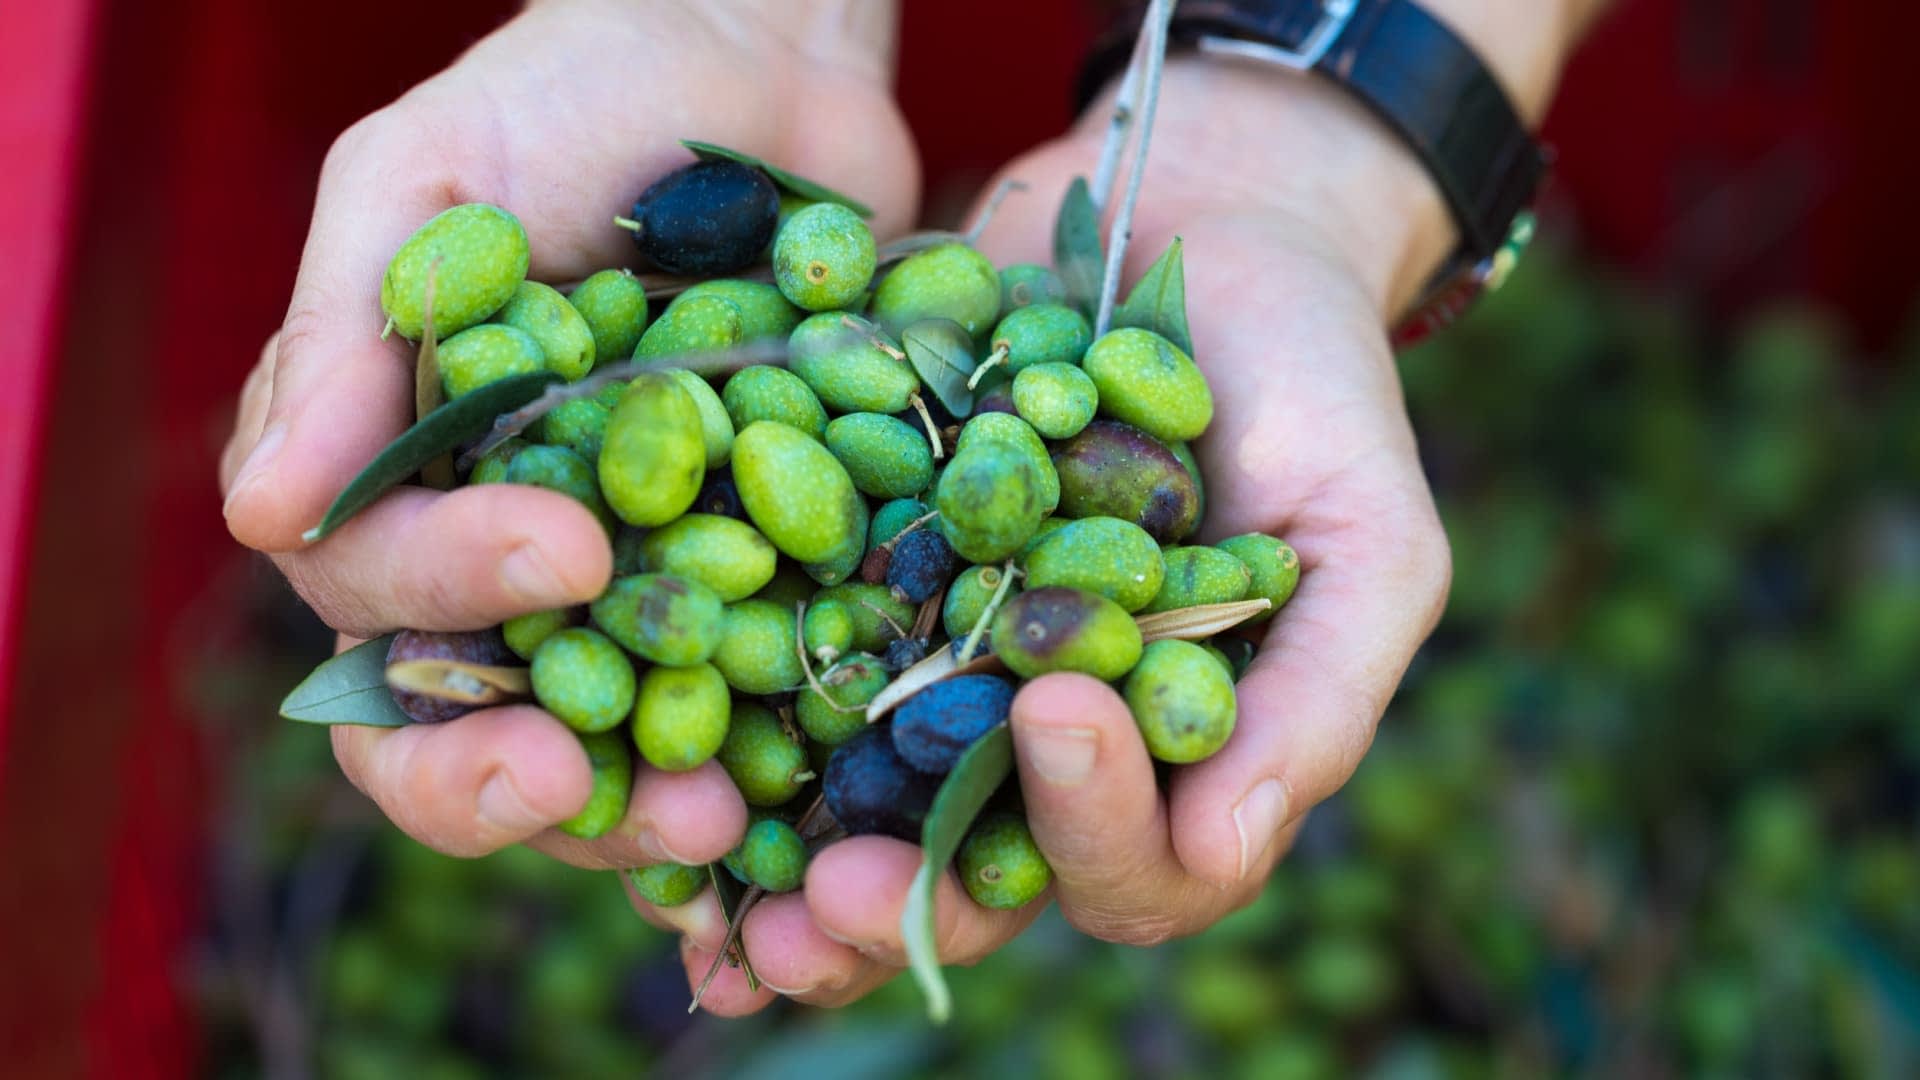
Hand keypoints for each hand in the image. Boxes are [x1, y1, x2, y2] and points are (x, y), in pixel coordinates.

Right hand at [219, 1, 917, 887]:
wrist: (757, 66)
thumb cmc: (563, 101)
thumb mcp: (421, 181)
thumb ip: (342, 341)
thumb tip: (260, 514)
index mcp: (396, 477)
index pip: (375, 591)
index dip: (446, 597)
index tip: (563, 549)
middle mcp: (503, 554)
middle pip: (462, 721)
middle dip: (509, 778)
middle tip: (585, 787)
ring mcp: (635, 578)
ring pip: (606, 744)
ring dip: (641, 804)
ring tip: (718, 817)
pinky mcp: (759, 576)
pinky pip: (752, 694)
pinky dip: (772, 751)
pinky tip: (811, 788)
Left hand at [681, 59, 1455, 1013]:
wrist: (1200, 224)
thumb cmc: (1313, 387)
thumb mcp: (1363, 537)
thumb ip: (1316, 697)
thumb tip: (1228, 845)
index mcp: (1172, 764)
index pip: (1137, 866)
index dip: (1089, 829)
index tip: (1057, 708)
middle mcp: (1045, 742)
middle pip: (973, 872)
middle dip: (900, 897)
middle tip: (830, 893)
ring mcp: (943, 667)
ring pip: (859, 799)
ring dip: (782, 849)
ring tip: (712, 868)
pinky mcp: (855, 578)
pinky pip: (780, 660)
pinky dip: (719, 704)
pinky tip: (654, 725)